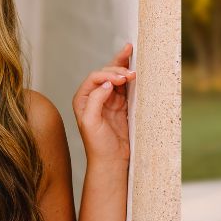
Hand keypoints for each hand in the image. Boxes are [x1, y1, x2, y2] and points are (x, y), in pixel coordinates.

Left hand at [72, 43, 133, 165]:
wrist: (111, 161)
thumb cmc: (97, 145)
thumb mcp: (90, 122)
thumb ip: (96, 99)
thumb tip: (107, 83)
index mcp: (83, 99)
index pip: (95, 78)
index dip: (108, 74)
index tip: (121, 79)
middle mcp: (94, 97)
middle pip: (106, 74)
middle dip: (118, 68)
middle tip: (131, 72)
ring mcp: (108, 100)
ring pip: (116, 78)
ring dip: (124, 69)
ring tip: (134, 59)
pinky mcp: (121, 106)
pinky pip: (126, 88)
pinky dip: (131, 80)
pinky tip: (136, 73)